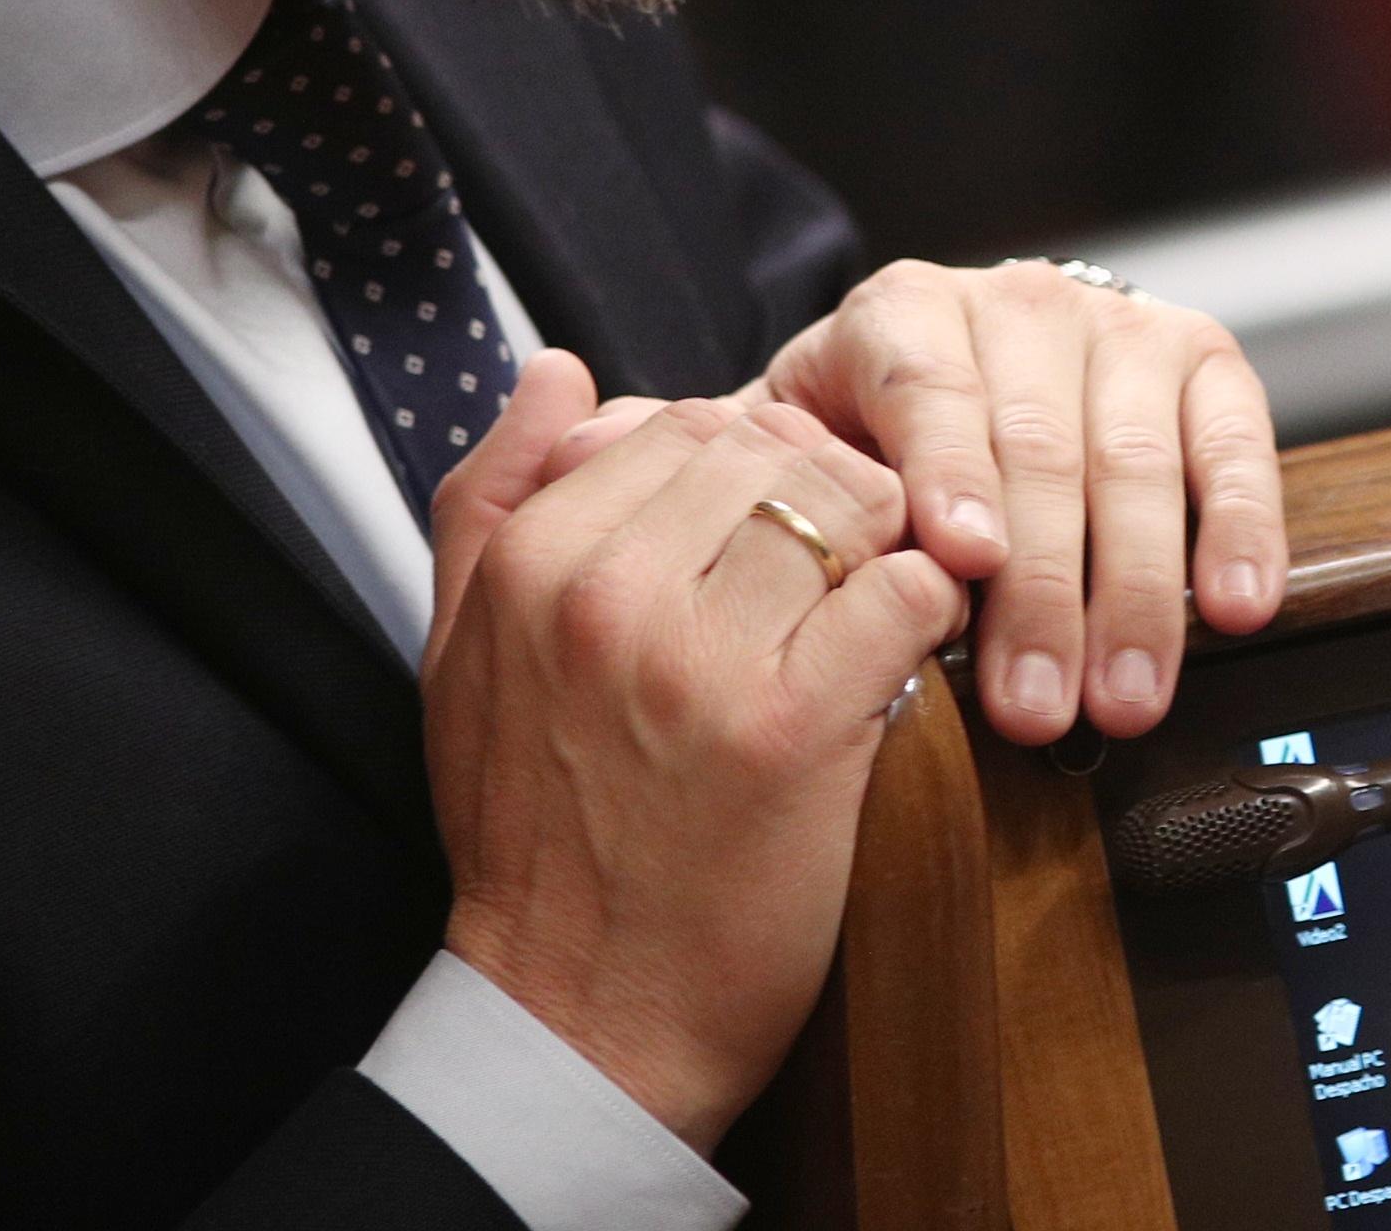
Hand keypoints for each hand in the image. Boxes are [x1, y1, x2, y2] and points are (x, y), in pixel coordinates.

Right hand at [421, 350, 967, 1149]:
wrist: (580, 1020)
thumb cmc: (534, 837)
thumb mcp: (461, 656)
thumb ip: (492, 496)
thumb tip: (561, 370)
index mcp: (530, 562)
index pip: (682, 420)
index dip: (749, 457)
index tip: (773, 522)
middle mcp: (605, 594)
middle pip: (769, 447)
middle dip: (824, 487)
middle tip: (844, 557)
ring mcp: (699, 661)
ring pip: (844, 502)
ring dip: (883, 541)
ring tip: (874, 601)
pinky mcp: (795, 729)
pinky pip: (905, 592)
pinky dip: (929, 609)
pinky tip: (907, 656)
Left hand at [750, 259, 1284, 743]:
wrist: (960, 396)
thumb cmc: (862, 453)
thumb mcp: (789, 454)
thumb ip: (744, 477)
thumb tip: (661, 489)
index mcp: (903, 313)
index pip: (927, 387)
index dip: (948, 474)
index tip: (961, 564)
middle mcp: (1016, 303)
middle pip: (1037, 446)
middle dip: (1042, 589)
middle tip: (1036, 706)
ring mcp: (1116, 326)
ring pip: (1134, 457)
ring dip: (1135, 590)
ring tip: (1122, 697)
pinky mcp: (1201, 358)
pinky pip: (1234, 438)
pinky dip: (1243, 525)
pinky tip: (1235, 604)